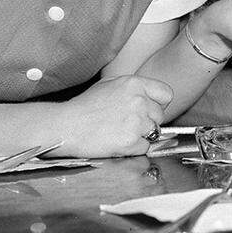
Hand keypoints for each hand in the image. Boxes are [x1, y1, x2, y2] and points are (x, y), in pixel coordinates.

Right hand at [50, 75, 173, 156]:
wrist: (65, 127)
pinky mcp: (131, 141)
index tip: (149, 110)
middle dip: (148, 121)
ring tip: (120, 132)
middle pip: (160, 115)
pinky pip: (144, 147)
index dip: (159, 104)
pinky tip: (117, 142)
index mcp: (134, 84)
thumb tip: (151, 97)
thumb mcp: (109, 84)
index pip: (166, 94)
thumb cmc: (84, 107)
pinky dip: (134, 149)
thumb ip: (133, 88)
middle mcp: (139, 101)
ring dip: (141, 135)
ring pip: (155, 132)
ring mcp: (136, 121)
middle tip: (127, 124)